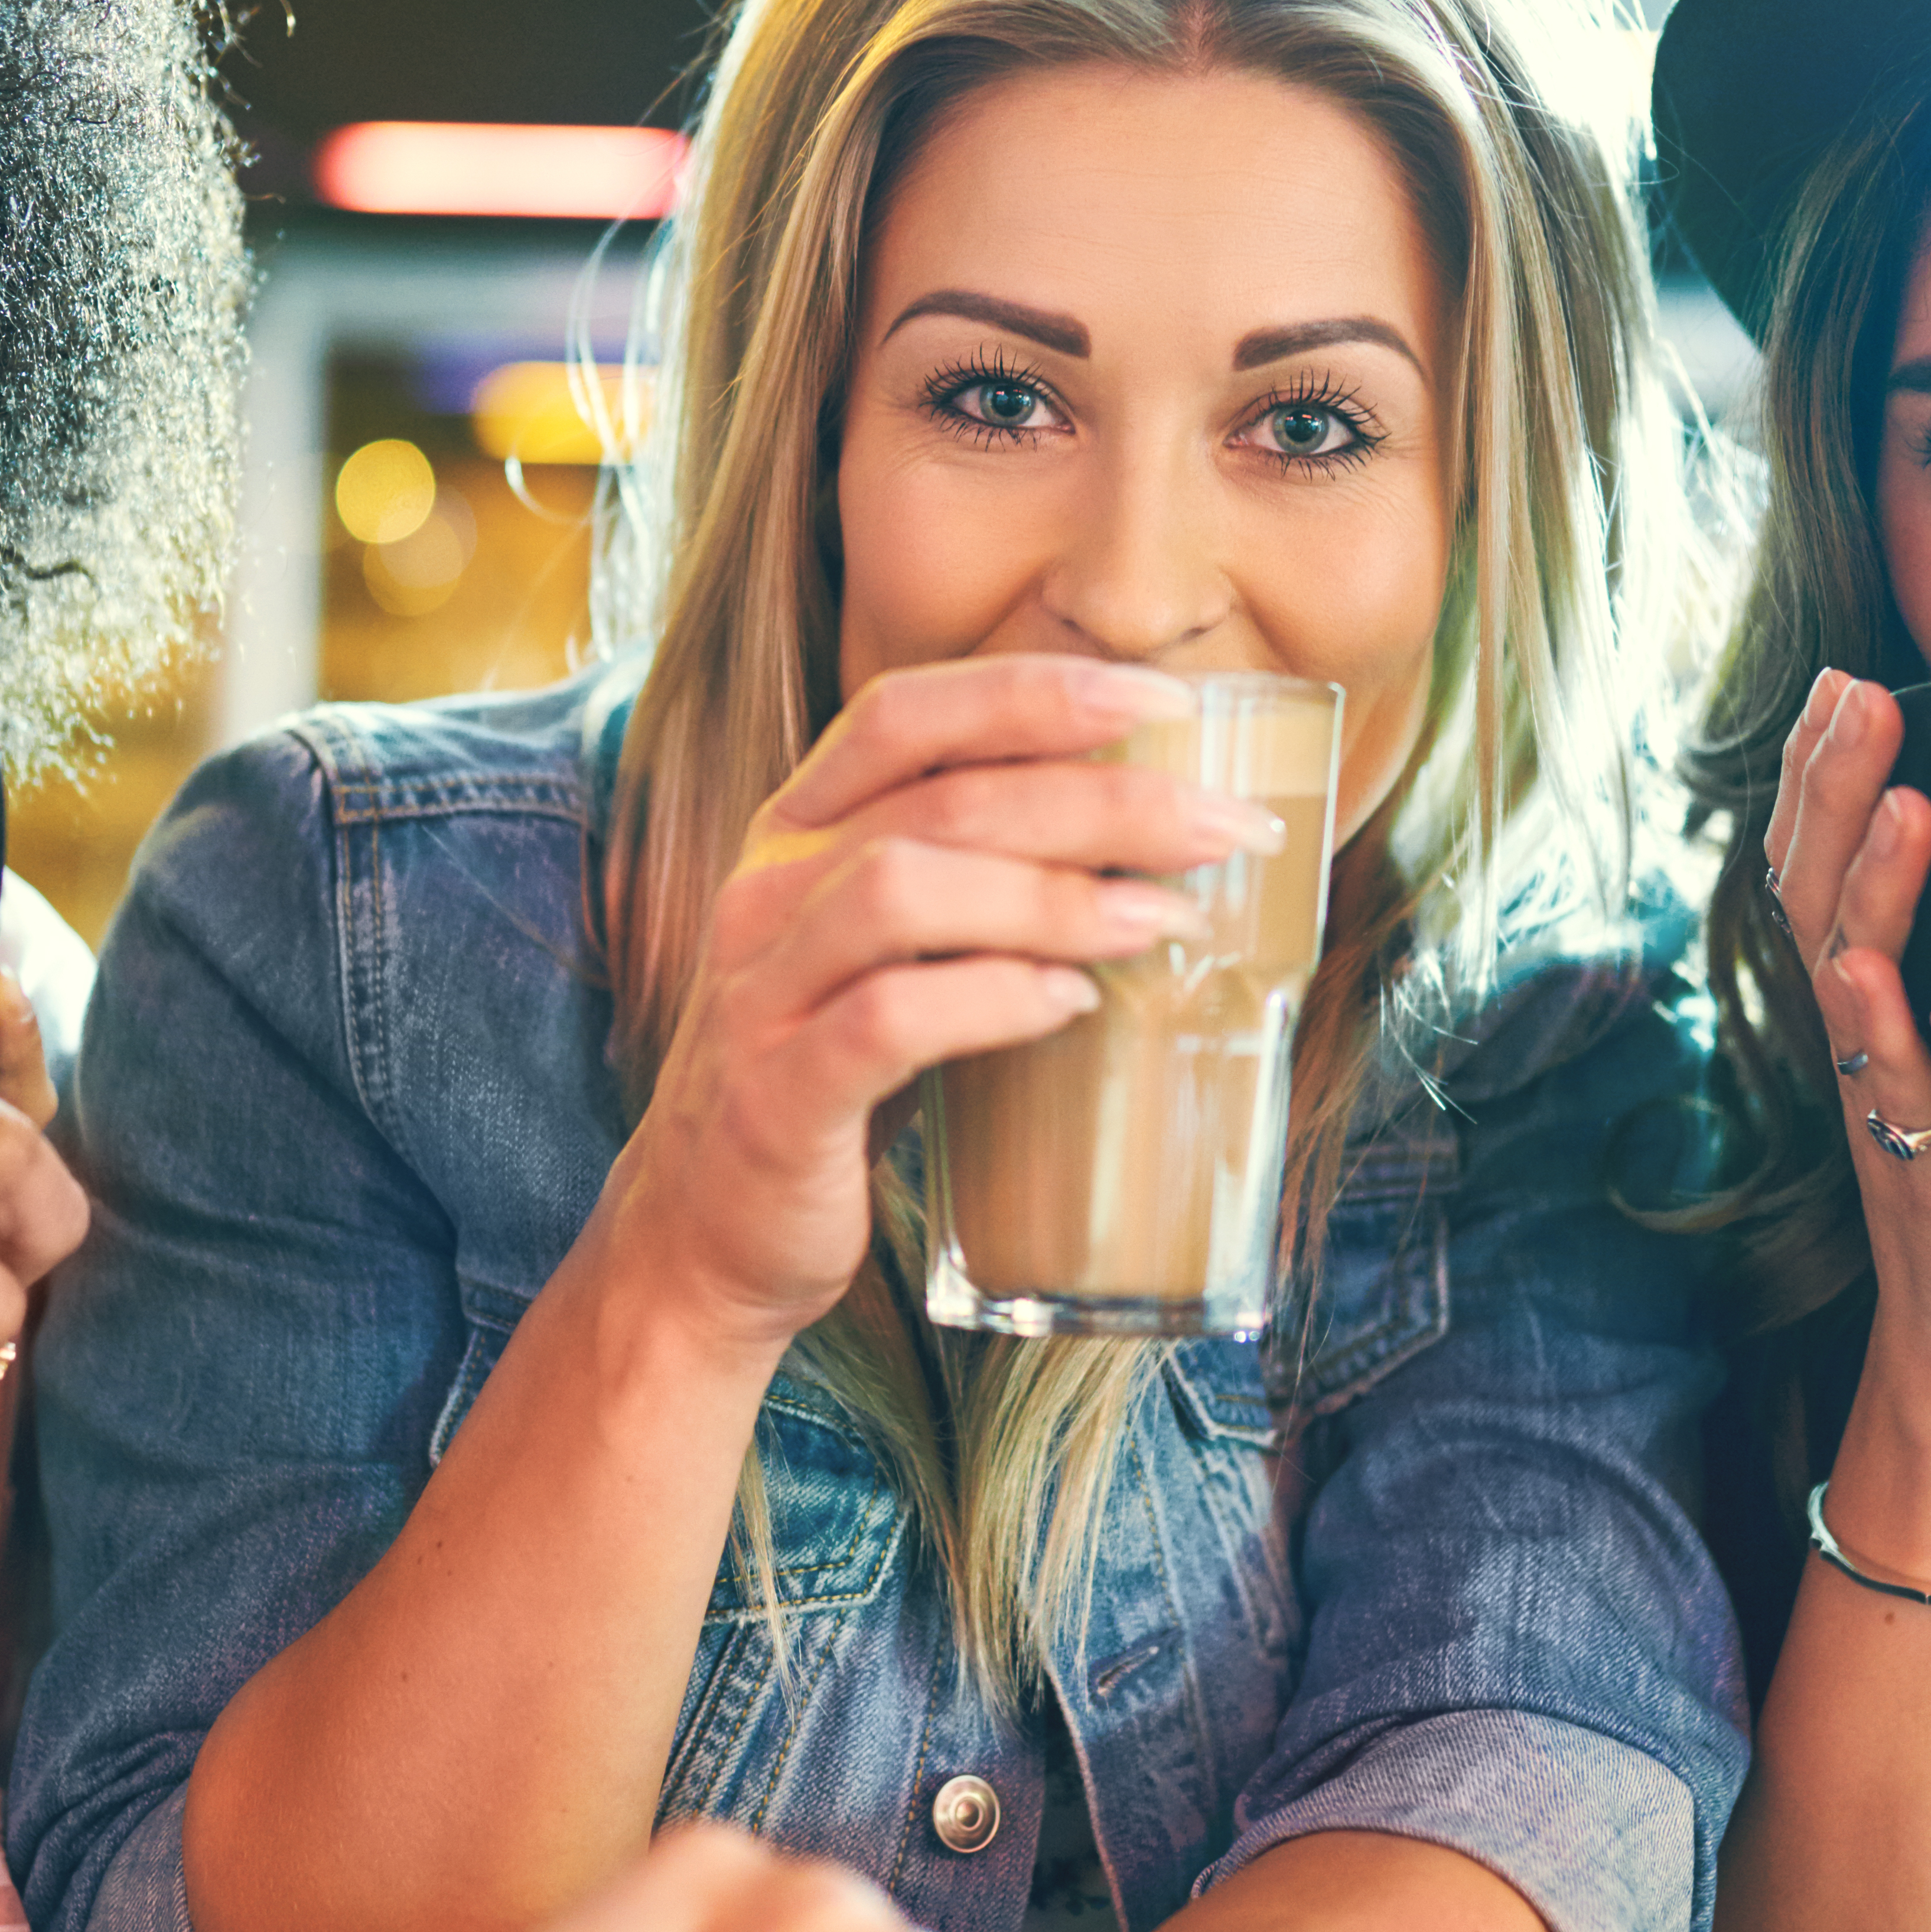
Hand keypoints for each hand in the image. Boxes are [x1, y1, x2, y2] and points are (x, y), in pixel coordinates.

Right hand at [592, 658, 1280, 1360]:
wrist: (701, 1240)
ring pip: (904, 891)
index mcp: (794, 836)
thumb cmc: (829, 1082)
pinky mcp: (777, 1096)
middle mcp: (766, 893)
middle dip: (1103, 799)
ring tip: (1167, 921)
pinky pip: (887, 1021)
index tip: (1169, 701)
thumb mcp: (884, 957)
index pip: (905, 715)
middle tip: (1228, 829)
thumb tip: (1153, 844)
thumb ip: (974, 887)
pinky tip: (1072, 1003)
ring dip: (1055, 897)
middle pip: (941, 800)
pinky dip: (993, 999)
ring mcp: (761, 993)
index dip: (1034, 691)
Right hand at [1763, 669, 1930, 1394]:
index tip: (1849, 675)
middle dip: (1831, 780)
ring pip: (1843, 959)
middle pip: (1819, 877)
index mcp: (1888, 977)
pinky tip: (1865, 966)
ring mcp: (1879, 1085)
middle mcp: (1864, 1019)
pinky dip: (1871, 1016)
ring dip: (1861, 874)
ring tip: (1890, 794)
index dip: (1834, 763)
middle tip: (1850, 691)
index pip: (1842, 846)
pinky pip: (1885, 1077)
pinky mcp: (1918, 1157)